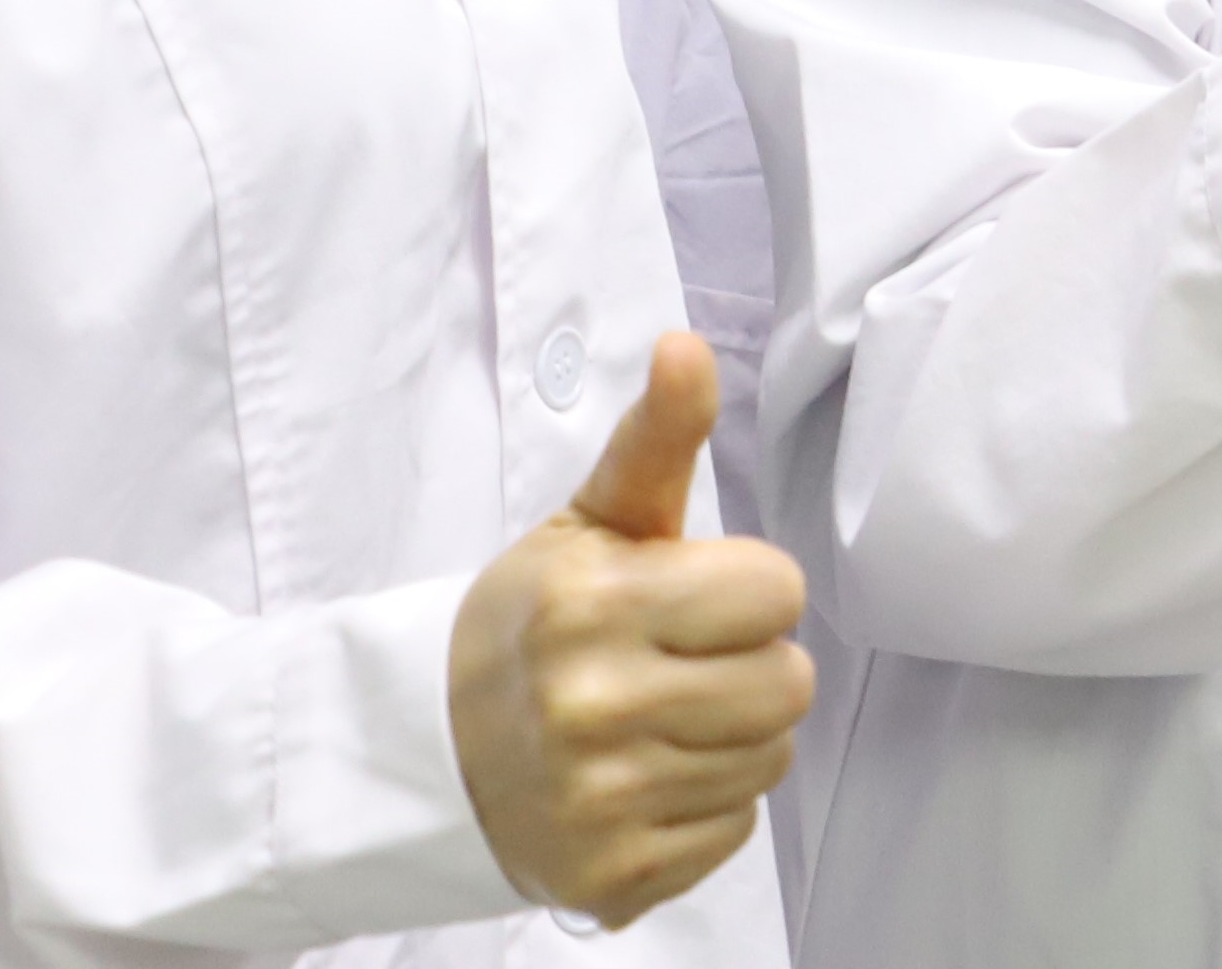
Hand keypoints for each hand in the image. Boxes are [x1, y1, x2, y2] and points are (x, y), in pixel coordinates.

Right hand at [445, 332, 808, 927]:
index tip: (688, 599)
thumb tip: (687, 347)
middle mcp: (592, 706)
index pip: (777, 590)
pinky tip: (642, 778)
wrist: (432, 749)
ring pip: (769, 760)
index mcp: (593, 606)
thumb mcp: (591, 522)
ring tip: (656, 720)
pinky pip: (735, 830)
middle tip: (677, 663)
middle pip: (789, 684)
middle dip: (748, 666)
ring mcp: (601, 800)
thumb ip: (657, 437)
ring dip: (730, 739)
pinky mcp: (613, 874)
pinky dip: (702, 807)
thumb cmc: (534, 624)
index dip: (744, 591)